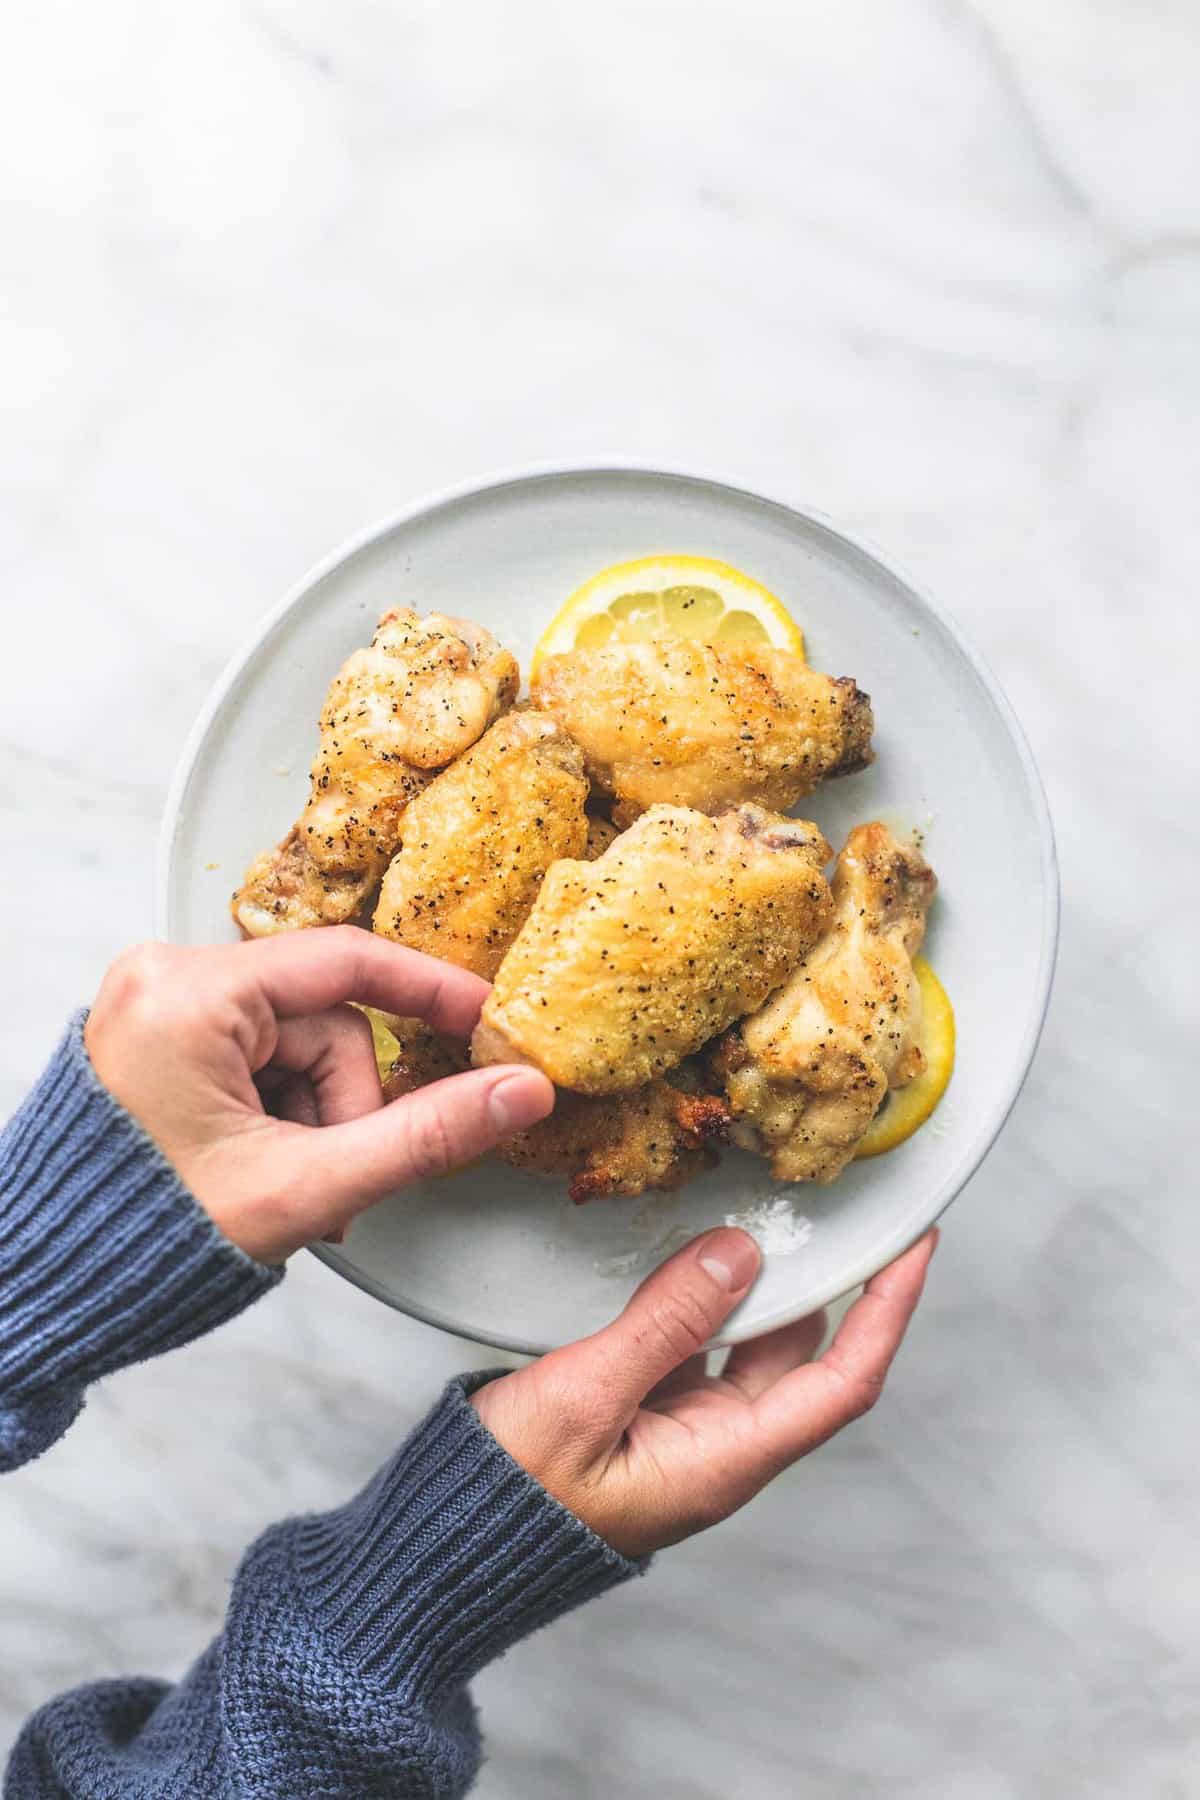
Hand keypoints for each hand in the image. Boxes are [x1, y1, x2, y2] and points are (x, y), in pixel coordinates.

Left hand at [84, 928, 553, 1262]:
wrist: (55, 1288)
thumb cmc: (148, 1238)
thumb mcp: (306, 1186)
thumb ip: (424, 1135)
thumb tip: (517, 1091)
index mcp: (187, 993)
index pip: (344, 961)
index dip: (429, 992)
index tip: (487, 1020)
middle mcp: (166, 977)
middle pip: (324, 1018)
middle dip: (343, 1104)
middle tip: (328, 1179)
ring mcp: (159, 1004)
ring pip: (299, 1043)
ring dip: (315, 1116)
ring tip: (285, 1185)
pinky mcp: (161, 1034)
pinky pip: (262, 1054)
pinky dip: (282, 1112)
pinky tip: (261, 1165)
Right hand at [472, 1227, 934, 1556]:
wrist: (442, 1546)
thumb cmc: (507, 1492)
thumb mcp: (584, 1396)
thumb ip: (665, 1322)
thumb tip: (740, 1253)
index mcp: (725, 1459)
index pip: (843, 1381)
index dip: (888, 1311)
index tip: (915, 1244)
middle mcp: (719, 1447)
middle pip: (802, 1355)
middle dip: (831, 1281)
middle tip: (839, 1201)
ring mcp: (682, 1431)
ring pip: (748, 1345)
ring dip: (762, 1284)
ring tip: (769, 1207)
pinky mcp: (644, 1414)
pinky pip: (697, 1346)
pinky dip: (705, 1296)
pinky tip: (690, 1249)